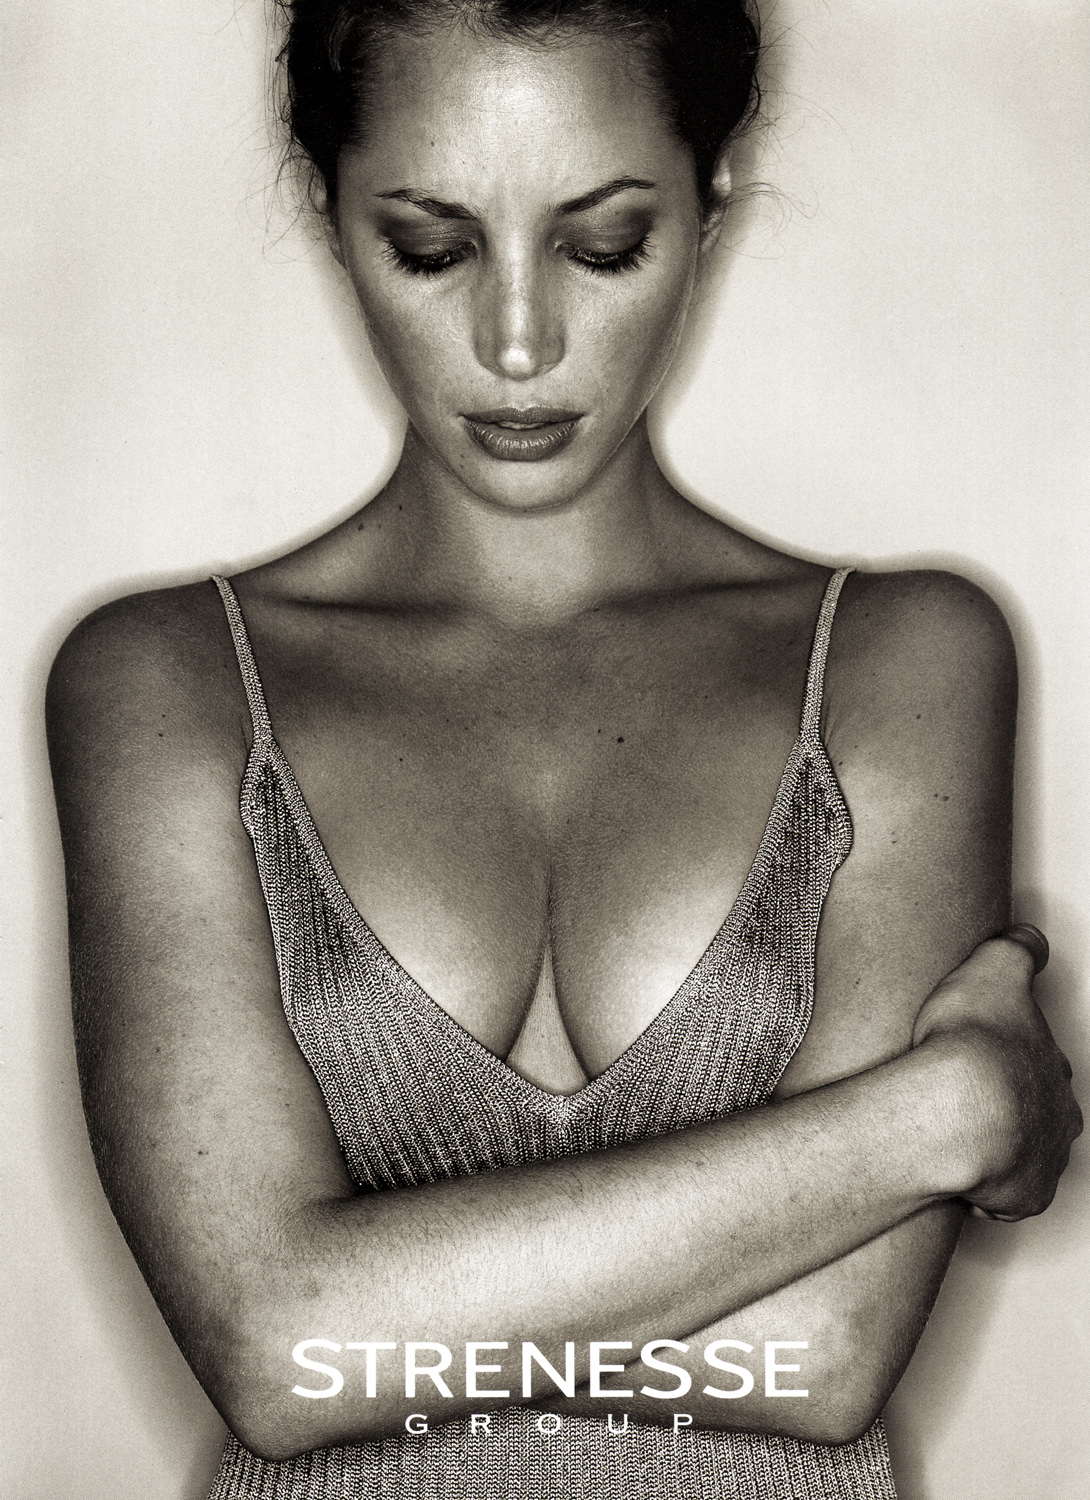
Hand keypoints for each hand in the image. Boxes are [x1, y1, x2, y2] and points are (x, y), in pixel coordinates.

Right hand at [911, 927, 1081, 1220]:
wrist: (956, 1110)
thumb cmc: (971, 1041)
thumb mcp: (995, 967)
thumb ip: (1017, 949)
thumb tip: (1030, 939)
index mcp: (1055, 1067)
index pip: (1041, 1061)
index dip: (1011, 1055)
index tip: (984, 1052)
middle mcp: (1060, 1117)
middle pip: (1040, 1111)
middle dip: (1011, 1105)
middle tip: (965, 1093)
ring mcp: (1044, 1161)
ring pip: (1024, 1155)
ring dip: (996, 1147)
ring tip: (953, 1132)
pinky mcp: (1020, 1198)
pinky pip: (1002, 1197)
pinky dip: (982, 1188)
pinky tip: (954, 1167)